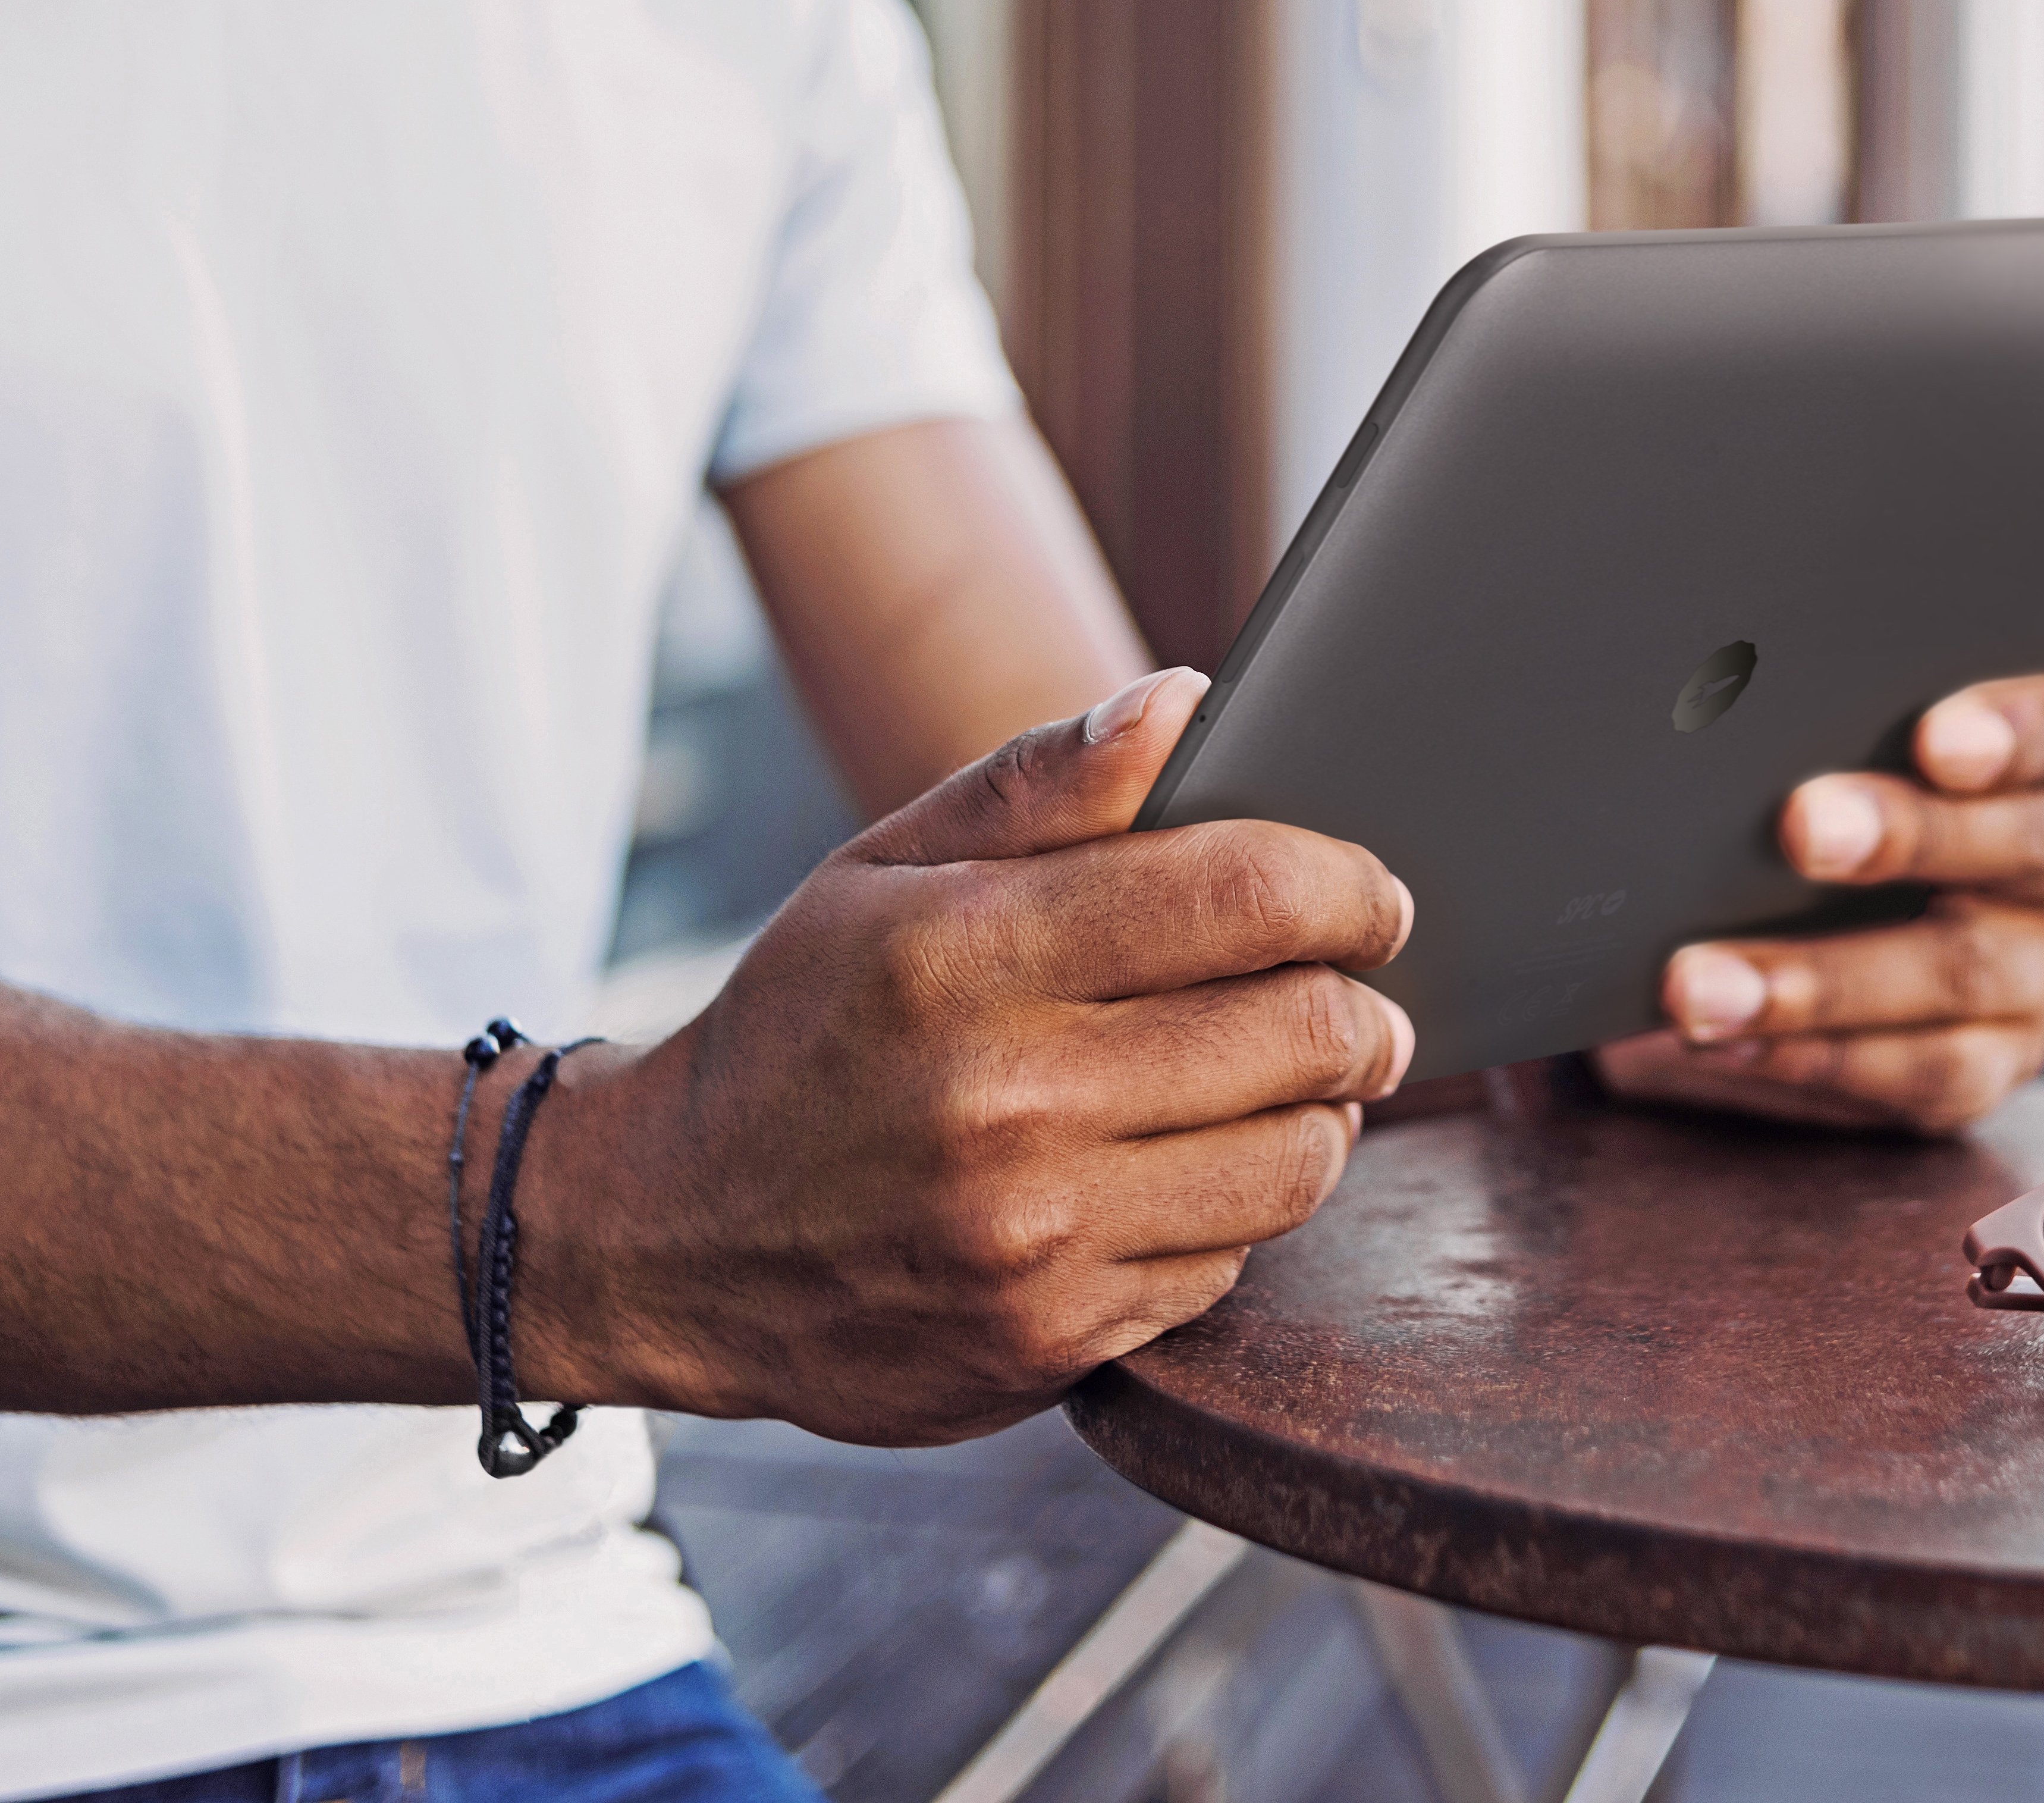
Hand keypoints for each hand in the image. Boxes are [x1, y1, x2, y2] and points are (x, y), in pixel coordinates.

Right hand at [525, 667, 1417, 1443]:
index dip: (1346, 886)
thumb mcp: (885, 870)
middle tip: (1360, 989)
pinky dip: (1233, 1211)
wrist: (671, 1235)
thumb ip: (1042, 783)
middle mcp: (1004, 1101)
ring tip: (1288, 1077)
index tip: (1372, 893)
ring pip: (1294, 1162)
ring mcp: (1032, 1237)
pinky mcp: (1048, 1341)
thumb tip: (1187, 702)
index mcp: (966, 953)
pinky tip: (1181, 1170)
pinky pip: (1228, 1266)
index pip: (1241, 896)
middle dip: (1361, 1000)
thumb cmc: (801, 1025)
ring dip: (1320, 1111)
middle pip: (1302, 1032)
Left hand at [1591, 666, 2043, 1135]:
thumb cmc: (1793, 810)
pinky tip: (1721, 1040)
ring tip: (1701, 984)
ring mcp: (2034, 973)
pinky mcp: (1988, 1064)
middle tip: (1804, 829)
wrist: (1768, 935)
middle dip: (1908, 835)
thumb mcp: (1814, 758)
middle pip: (2022, 843)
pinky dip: (1806, 1054)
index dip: (2029, 729)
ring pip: (1955, 971)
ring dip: (1818, 978)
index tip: (1941, 738)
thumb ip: (1811, 731)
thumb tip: (1713, 713)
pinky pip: (1914, 1070)